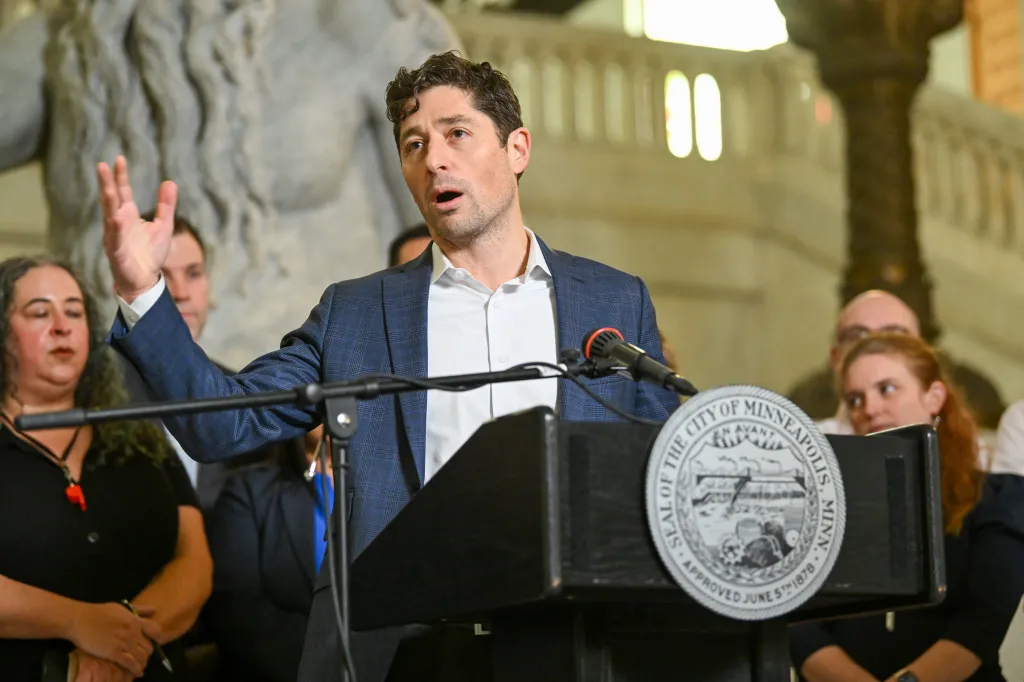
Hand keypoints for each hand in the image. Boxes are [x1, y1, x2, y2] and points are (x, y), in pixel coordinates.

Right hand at [65, 602, 160, 676]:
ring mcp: (124, 642)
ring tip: (140, 667)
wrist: (80, 620)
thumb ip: (139, 610)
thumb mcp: (121, 608)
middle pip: (149, 647)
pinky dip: (135, 669)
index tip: (155, 643)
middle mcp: (133, 632)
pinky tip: (136, 673)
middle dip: (147, 654)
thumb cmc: (98, 612)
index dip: (157, 639)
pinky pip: (130, 663)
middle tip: (143, 657)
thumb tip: (154, 610)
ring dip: (142, 663)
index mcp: (135, 620)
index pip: (156, 631)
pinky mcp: (114, 653)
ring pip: (141, 656)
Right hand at [97, 155, 176, 301]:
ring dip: (108, 203)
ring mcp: (115, 237)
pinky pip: (116, 240)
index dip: (120, 177)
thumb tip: (170, 182)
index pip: (123, 192)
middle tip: (103, 165)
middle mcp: (118, 223)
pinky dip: (116, 229)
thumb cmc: (150, 253)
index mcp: (128, 215)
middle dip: (107, 184)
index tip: (119, 159)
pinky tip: (116, 218)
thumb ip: (165, 205)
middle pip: (111, 200)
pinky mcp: (117, 253)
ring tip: (107, 187)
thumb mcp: (163, 226)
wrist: (145, 280)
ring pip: (110, 217)